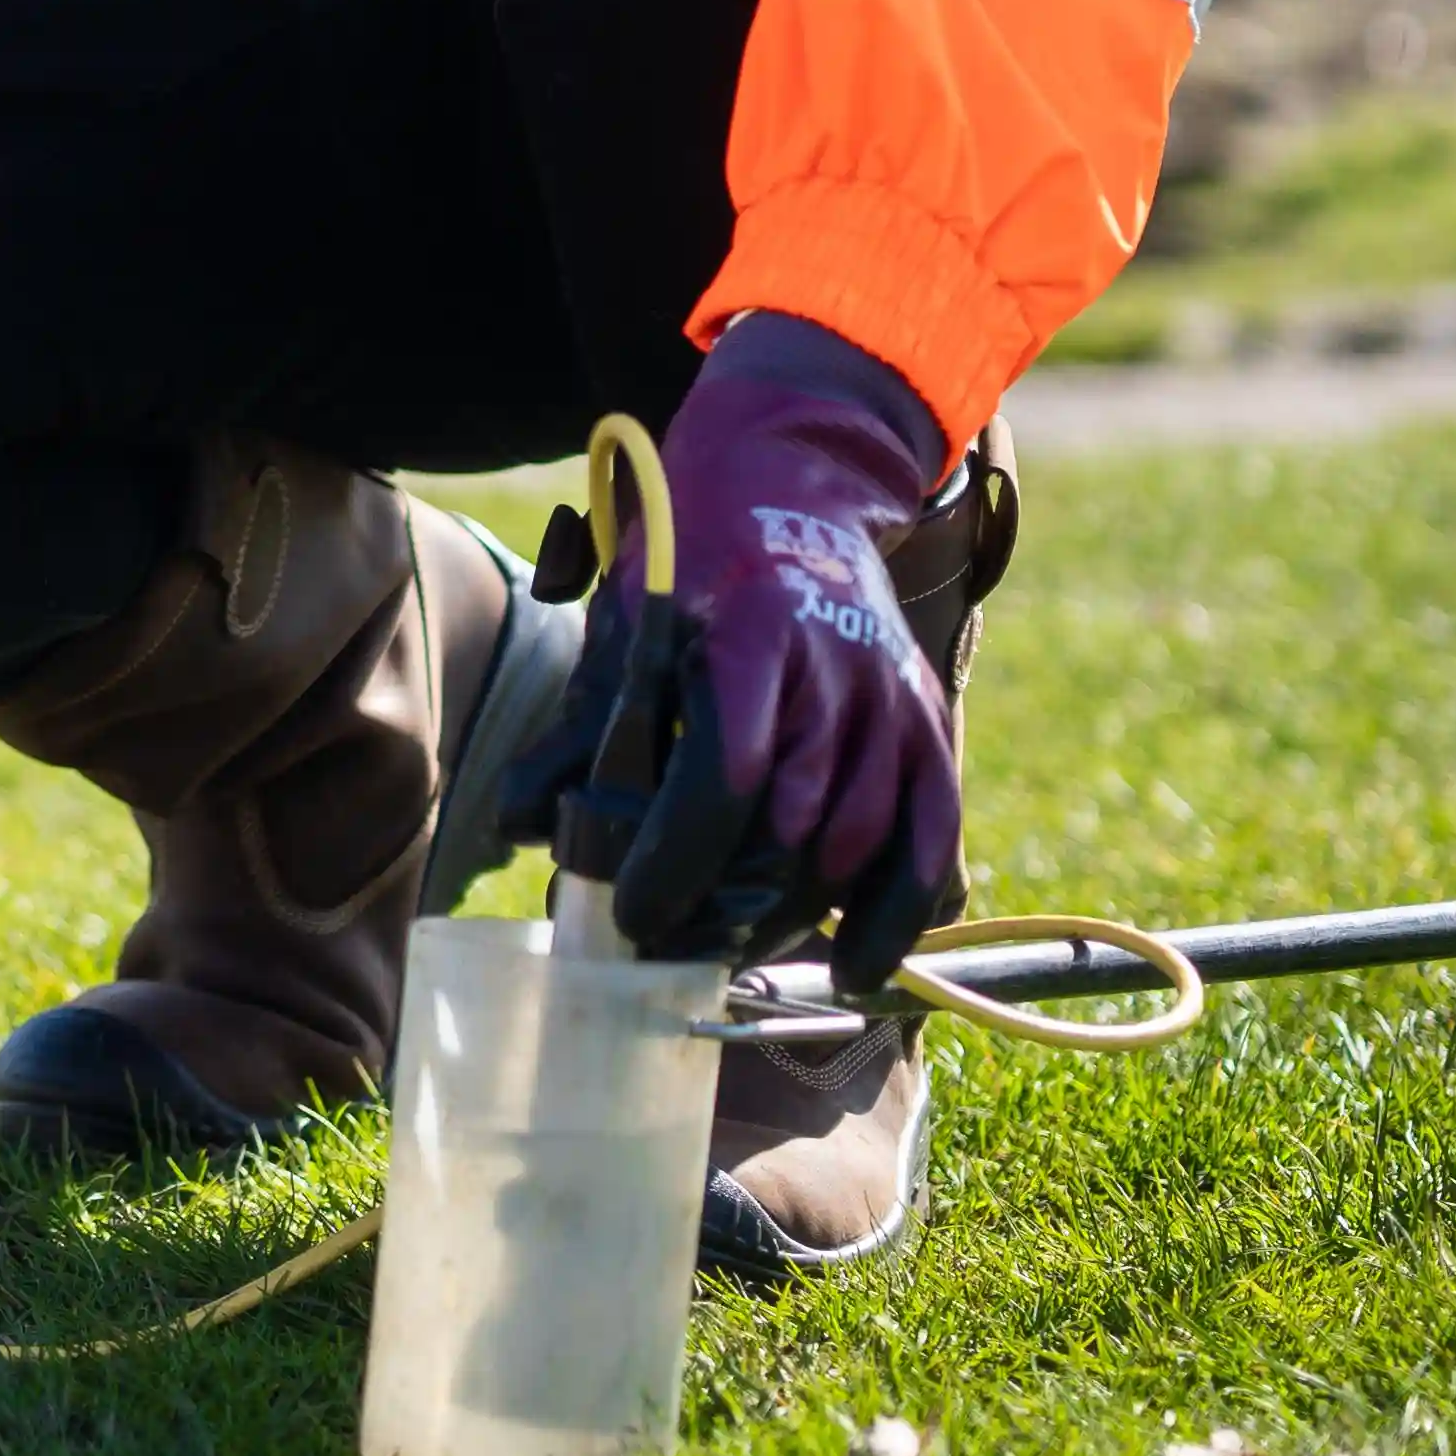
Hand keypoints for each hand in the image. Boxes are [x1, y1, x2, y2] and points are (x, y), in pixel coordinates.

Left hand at [610, 314, 963, 992]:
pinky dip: (896, 915)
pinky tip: (852, 963)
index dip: (675, 863)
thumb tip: (523, 823)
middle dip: (721, 905)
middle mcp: (839, 676)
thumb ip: (579, 730)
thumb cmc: (690, 564)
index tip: (630, 913)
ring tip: (723, 941)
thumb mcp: (624, 624)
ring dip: (789, 917)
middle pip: (789, 834)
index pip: (723, 780)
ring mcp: (896, 706)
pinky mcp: (932, 730)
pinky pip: (932, 846)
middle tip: (663, 939)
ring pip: (854, 850)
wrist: (791, 492)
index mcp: (752, 641)